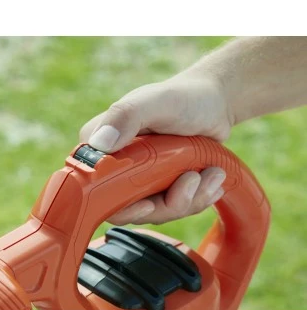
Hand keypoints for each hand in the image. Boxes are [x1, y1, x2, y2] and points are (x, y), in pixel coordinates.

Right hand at [79, 70, 233, 224]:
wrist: (213, 104)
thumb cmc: (182, 97)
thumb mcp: (154, 102)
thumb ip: (125, 116)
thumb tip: (99, 143)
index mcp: (102, 149)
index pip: (96, 190)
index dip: (120, 206)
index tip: (149, 203)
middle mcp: (117, 168)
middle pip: (130, 209)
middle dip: (167, 204)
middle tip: (193, 179)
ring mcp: (140, 180)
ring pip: (157, 212)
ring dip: (189, 199)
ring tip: (211, 174)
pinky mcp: (161, 188)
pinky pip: (175, 208)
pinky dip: (198, 198)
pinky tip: (212, 178)